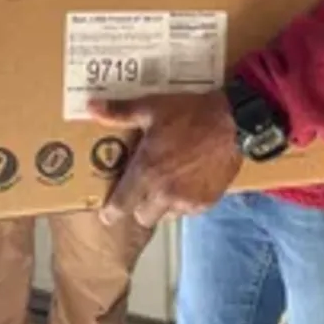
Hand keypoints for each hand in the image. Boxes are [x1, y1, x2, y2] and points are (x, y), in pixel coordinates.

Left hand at [88, 91, 241, 228]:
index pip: (120, 206)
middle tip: (143, 187)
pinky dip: (185, 201)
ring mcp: (187, 201)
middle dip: (140, 206)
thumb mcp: (151, 108)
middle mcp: (164, 193)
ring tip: (168, 183)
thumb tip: (91, 107)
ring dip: (163, 204)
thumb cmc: (188, 114)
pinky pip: (188, 210)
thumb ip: (119, 112)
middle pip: (142, 217)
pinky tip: (189, 181)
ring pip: (166, 215)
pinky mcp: (206, 202)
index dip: (111, 213)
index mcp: (146, 172)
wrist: (232, 122)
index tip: (107, 213)